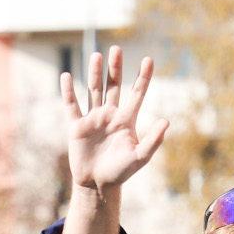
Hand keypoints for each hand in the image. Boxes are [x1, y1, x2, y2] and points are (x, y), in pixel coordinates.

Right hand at [60, 47, 166, 195]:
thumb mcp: (140, 157)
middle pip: (113, 86)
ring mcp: (93, 118)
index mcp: (126, 119)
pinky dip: (68, 91)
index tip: (148, 59)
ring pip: (94, 90)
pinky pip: (72, 105)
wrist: (97, 184)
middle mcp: (110, 114)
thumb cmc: (121, 172)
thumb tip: (166, 121)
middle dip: (115, 68)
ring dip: (95, 74)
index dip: (143, 77)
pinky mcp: (77, 126)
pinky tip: (67, 76)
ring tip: (96, 55)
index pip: (136, 93)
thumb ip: (153, 140)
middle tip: (116, 49)